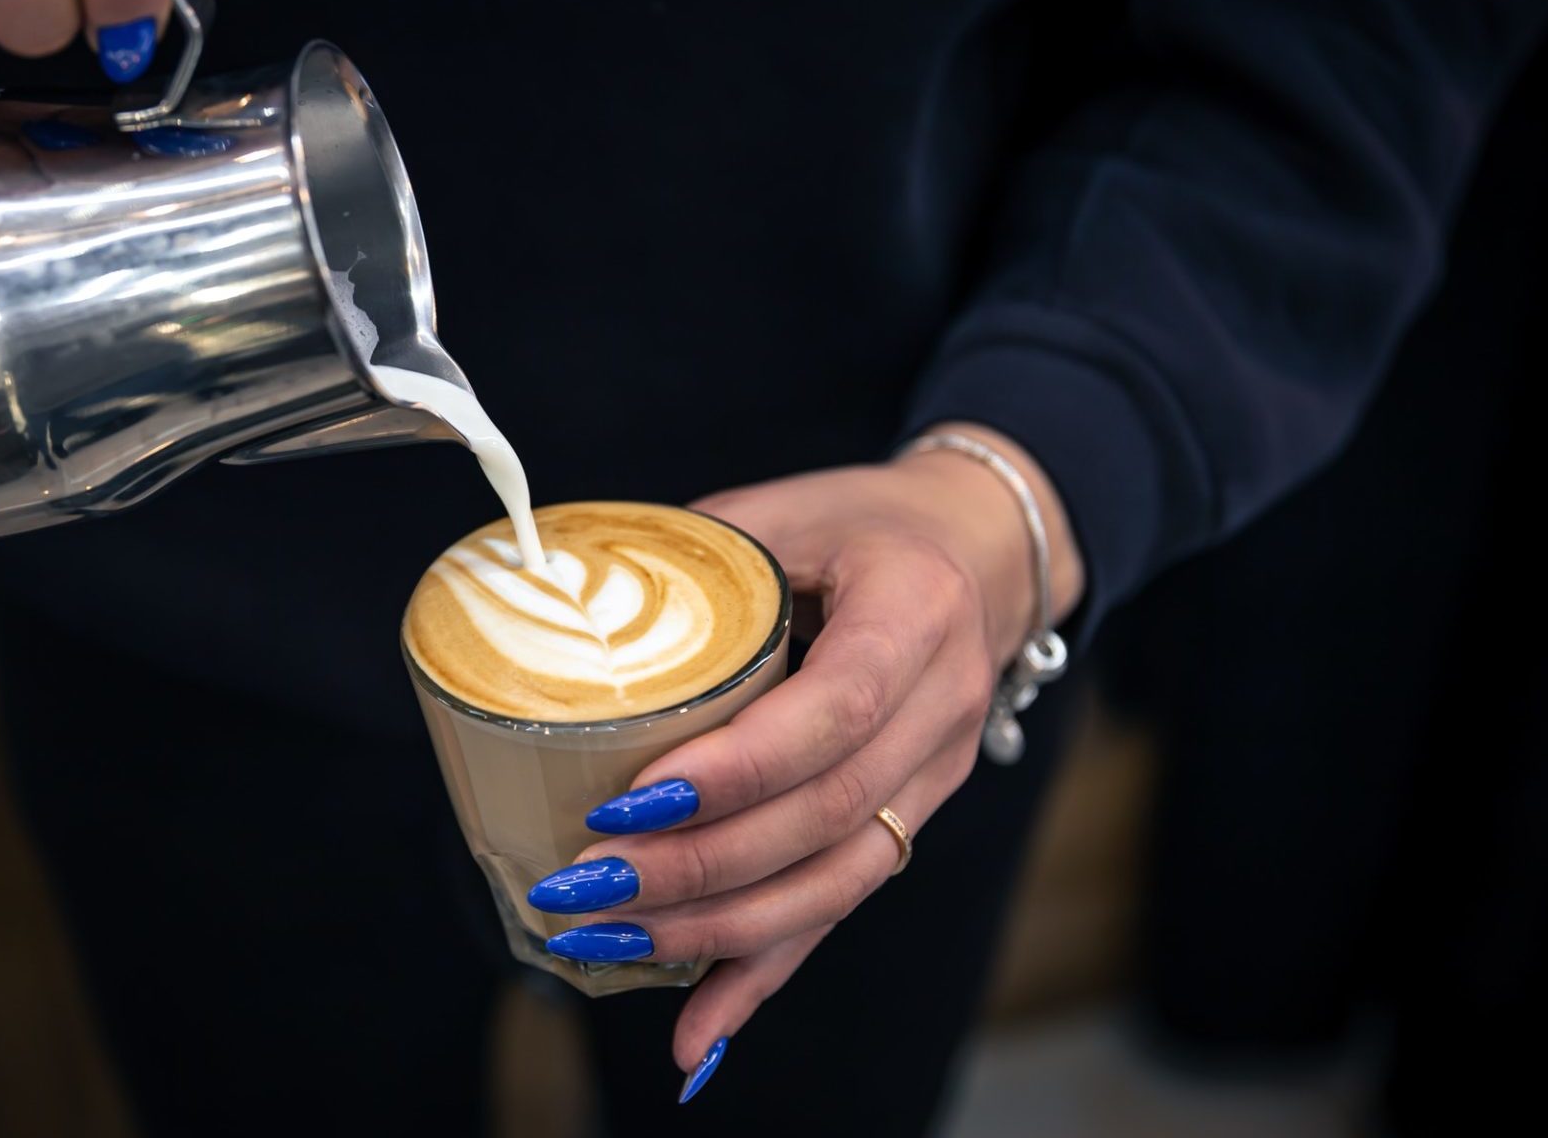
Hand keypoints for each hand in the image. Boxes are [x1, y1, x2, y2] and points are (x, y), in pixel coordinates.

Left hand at [527, 423, 1083, 1099]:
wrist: (982, 555)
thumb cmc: (868, 522)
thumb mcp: (788, 510)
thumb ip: (696, 559)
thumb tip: (564, 607)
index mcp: (913, 616)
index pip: (831, 713)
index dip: (730, 770)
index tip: (626, 800)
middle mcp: (941, 710)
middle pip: (825, 817)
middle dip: (697, 867)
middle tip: (585, 885)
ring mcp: (935, 778)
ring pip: (836, 883)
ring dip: (717, 933)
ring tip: (608, 943)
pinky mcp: (910, 821)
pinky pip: (838, 908)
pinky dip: (762, 976)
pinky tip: (695, 1038)